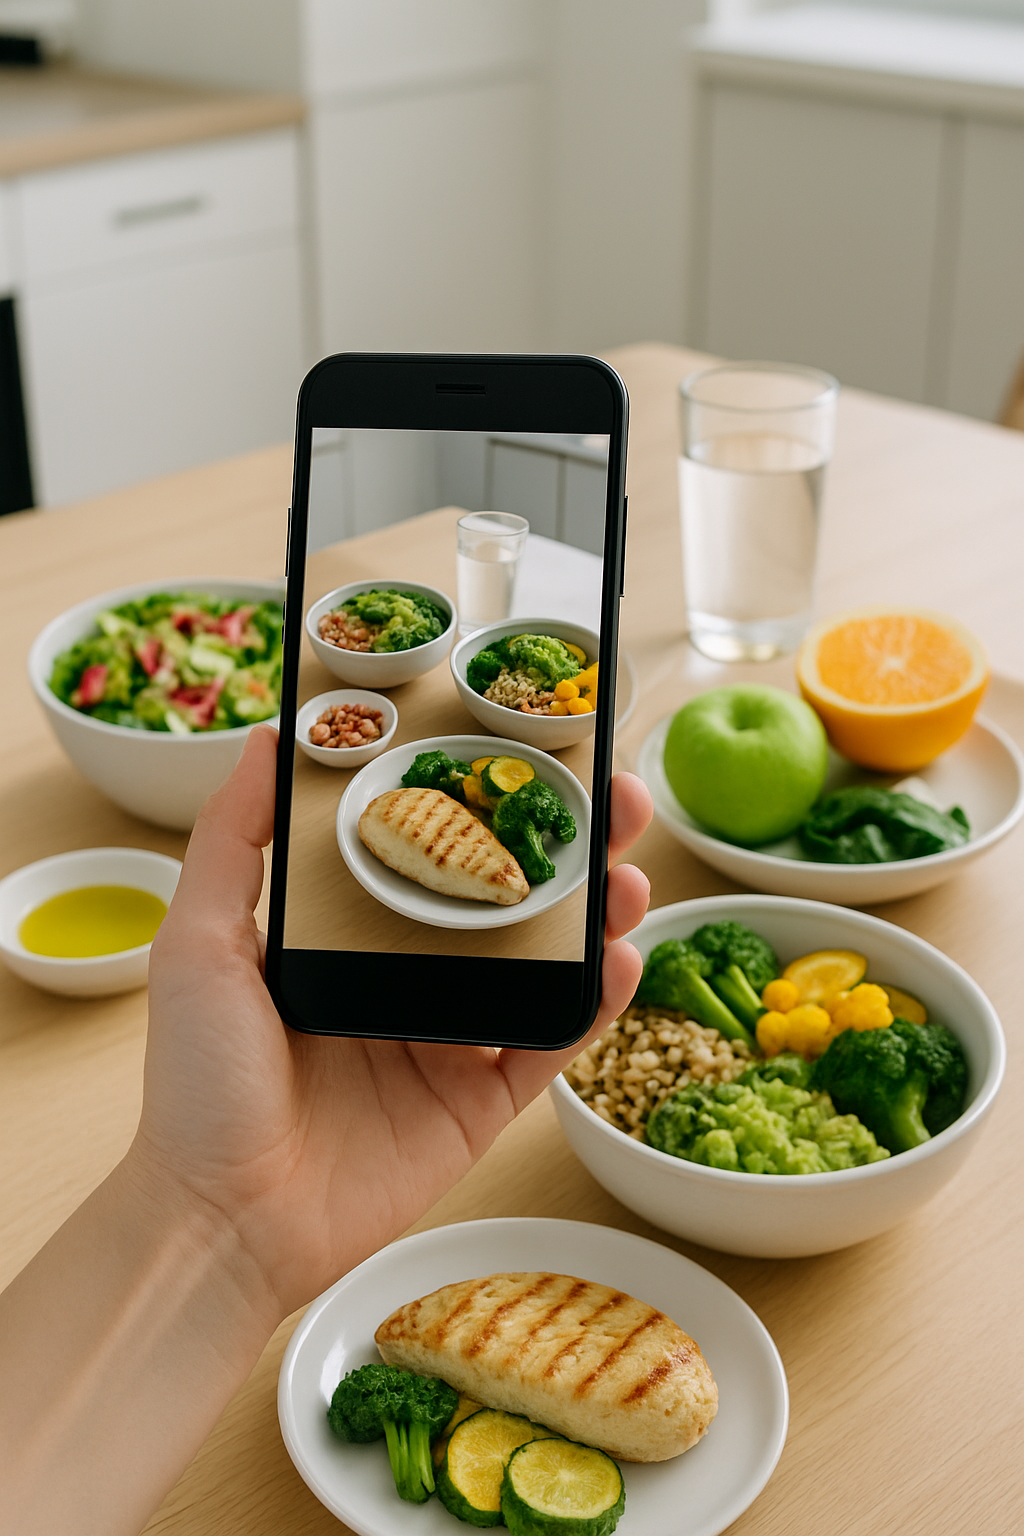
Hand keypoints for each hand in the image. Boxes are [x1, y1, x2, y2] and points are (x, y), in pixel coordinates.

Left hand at [139, 726, 651, 1322]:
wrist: (221, 1217)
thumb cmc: (197, 1078)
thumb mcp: (199, 939)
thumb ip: (233, 838)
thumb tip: (272, 734)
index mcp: (351, 930)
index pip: (434, 842)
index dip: (486, 795)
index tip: (527, 746)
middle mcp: (409, 973)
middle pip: (506, 893)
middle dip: (567, 843)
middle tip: (613, 797)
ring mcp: (450, 1038)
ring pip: (543, 963)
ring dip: (596, 914)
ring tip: (629, 872)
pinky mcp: (479, 1103)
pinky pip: (550, 1046)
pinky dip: (593, 1004)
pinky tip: (619, 959)